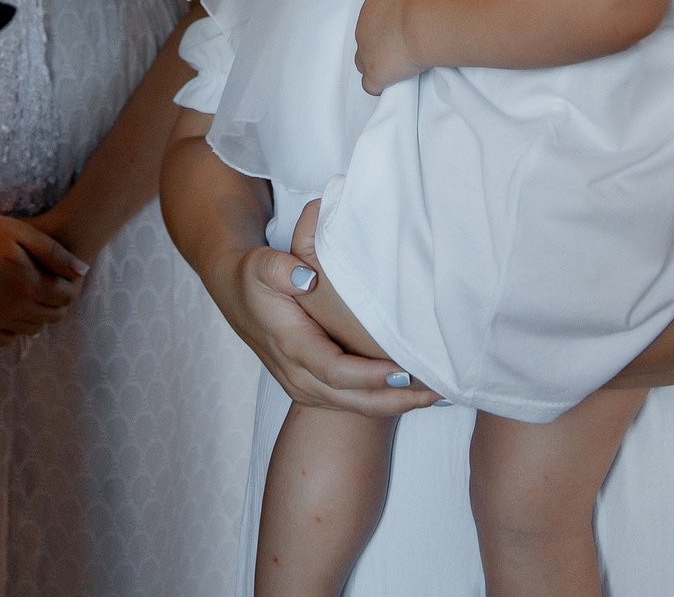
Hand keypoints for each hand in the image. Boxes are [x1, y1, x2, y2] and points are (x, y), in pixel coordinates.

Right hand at [209, 244, 438, 415]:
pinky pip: (352, 404)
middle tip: (437, 392)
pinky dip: (383, 402)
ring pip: (356, 408)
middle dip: (397, 400)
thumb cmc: (255, 277)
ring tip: (436, 395)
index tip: (404, 371)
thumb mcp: (262, 265)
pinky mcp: (312, 388)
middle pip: (353, 401)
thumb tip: (308, 278)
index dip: (371, 376)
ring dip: (396, 405)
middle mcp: (298, 376)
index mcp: (291, 347)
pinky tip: (412, 394)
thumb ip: (281, 269)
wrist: (236, 293)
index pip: (335, 372)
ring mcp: (305, 387)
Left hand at [354, 0, 425, 94]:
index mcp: (372, 7)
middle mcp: (363, 29)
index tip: (400, 35)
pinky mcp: (374, 74)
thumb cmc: (425, 7)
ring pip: (362, 64)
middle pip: (365, 43)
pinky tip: (391, 85)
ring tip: (394, 70)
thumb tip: (414, 14)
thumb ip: (405, 6)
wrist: (422, 24)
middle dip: (379, 48)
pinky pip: (369, 86)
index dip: (386, 32)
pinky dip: (379, 87)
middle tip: (399, 52)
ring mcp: (366, 53)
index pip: (372, 22)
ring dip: (376, 67)